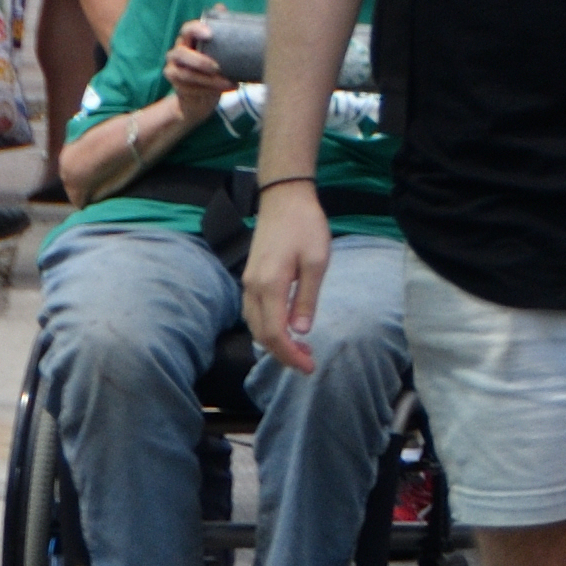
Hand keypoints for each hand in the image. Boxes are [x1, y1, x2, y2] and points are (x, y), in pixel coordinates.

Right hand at [162, 27, 235, 116]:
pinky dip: (209, 89)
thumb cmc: (214, 68)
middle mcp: (177, 52)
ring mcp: (173, 68)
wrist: (200, 96)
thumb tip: (220, 6)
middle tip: (217, 67)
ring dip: (209, 80)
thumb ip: (221, 32)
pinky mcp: (176, 84)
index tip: (210, 34)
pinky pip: (190, 87)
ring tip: (229, 82)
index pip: (187, 29)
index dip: (196, 29)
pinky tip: (227, 88)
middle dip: (199, 61)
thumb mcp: (220, 51)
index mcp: (188, 39)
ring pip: (185, 74)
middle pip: (180, 53)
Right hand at [244, 186, 335, 375]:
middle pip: (261, 334)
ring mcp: (248, 282)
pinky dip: (267, 327)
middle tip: (309, 363)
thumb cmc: (306, 226)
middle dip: (283, 354)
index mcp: (269, 286)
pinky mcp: (251, 277)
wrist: (284, 198)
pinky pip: (254, 312)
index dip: (290, 355)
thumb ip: (306, 299)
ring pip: (255, 324)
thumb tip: (301, 332)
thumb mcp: (316, 262)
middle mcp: (252, 287)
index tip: (310, 367)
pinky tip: (286, 329)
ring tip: (302, 350)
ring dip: (274, 342)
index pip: (275, 334)